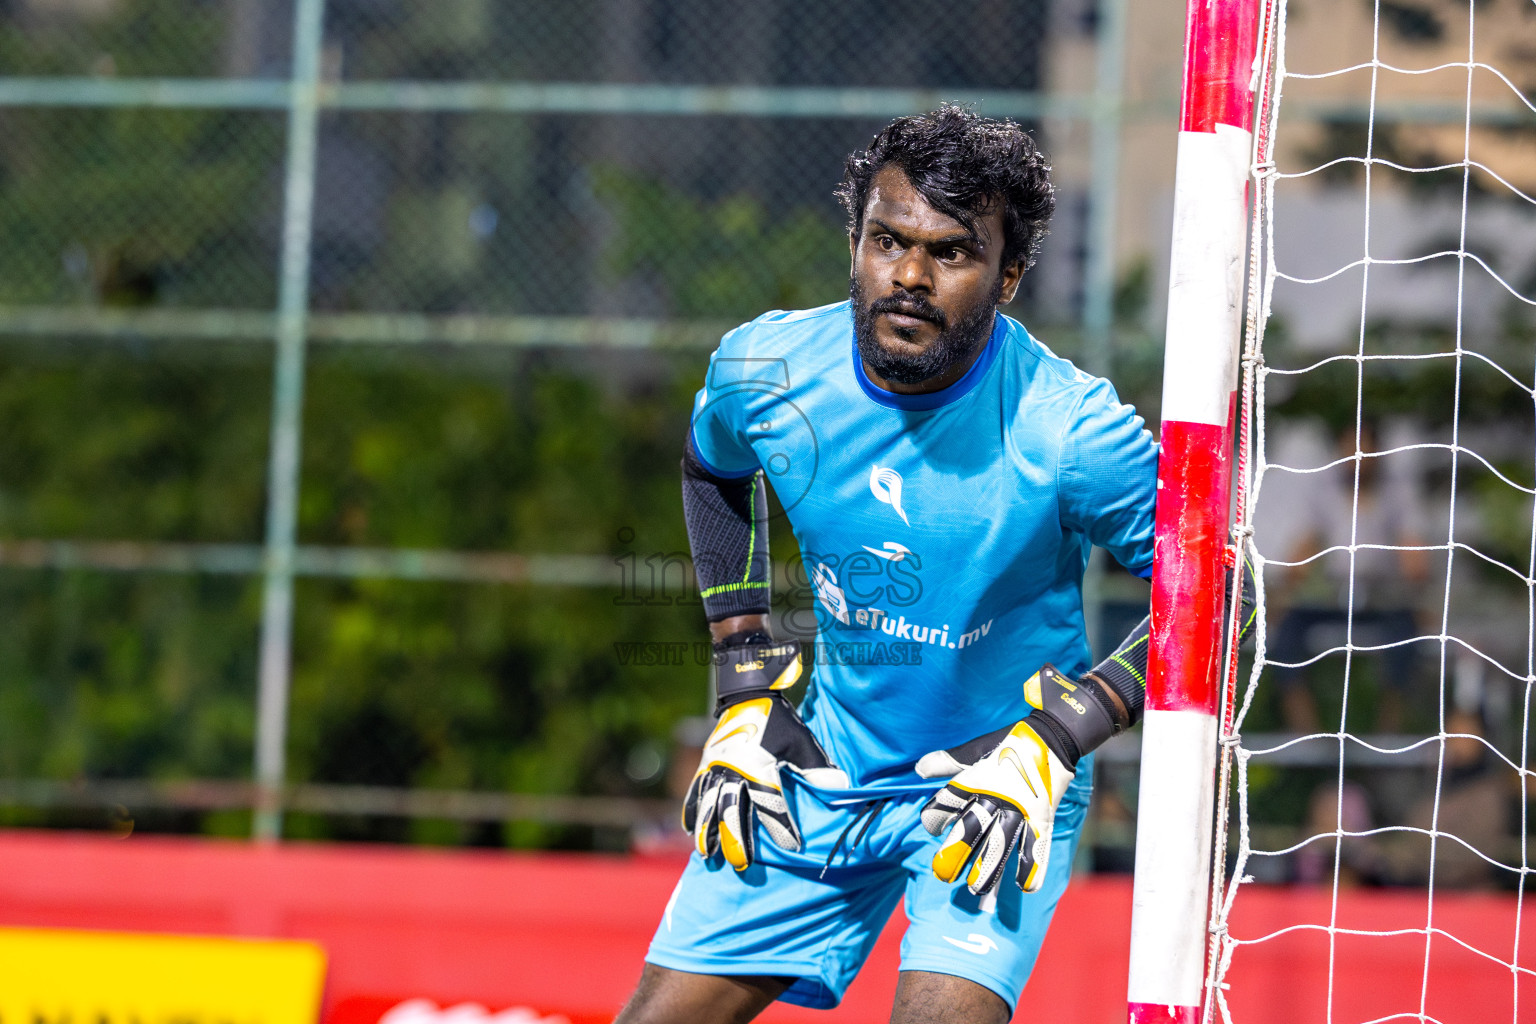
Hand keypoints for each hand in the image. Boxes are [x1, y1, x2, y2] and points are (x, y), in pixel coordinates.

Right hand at [683, 635, 847, 869]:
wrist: (747, 693)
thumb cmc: (778, 720)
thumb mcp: (802, 742)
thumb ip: (817, 768)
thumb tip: (840, 790)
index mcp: (759, 767)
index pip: (771, 804)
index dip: (782, 827)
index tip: (793, 847)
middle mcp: (733, 771)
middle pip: (732, 812)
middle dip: (737, 839)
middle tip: (742, 865)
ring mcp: (715, 768)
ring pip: (709, 805)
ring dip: (708, 831)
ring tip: (708, 855)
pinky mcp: (706, 765)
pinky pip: (695, 791)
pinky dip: (692, 812)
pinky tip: (689, 831)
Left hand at [916, 662, 1117, 895]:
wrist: (1052, 734)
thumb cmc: (1007, 744)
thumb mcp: (974, 751)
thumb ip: (947, 763)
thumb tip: (919, 769)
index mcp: (976, 779)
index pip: (948, 801)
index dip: (936, 817)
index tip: (931, 829)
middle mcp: (995, 795)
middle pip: (972, 827)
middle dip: (957, 852)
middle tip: (942, 874)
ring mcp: (1019, 807)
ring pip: (1001, 843)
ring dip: (989, 868)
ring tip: (976, 891)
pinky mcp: (1041, 815)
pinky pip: (1036, 844)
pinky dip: (1032, 867)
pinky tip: (1025, 888)